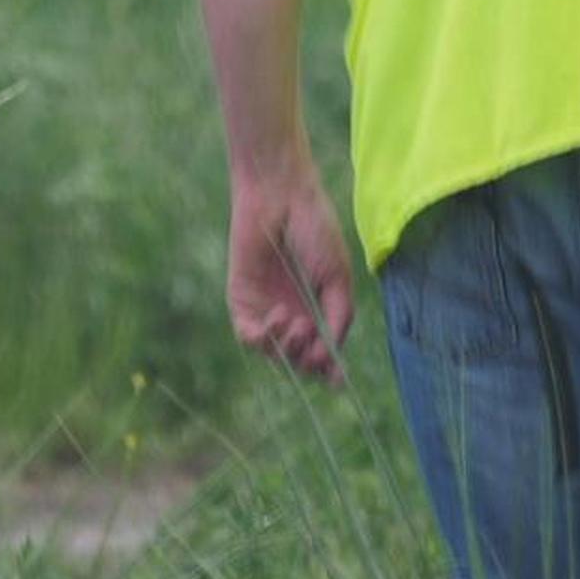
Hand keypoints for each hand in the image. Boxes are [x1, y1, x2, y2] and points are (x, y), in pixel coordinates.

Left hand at [225, 169, 356, 384]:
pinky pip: (247, 337)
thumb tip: (333, 356)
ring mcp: (265, 309)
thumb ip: (338, 316)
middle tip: (315, 346)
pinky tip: (277, 319)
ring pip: (274, 354)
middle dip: (309, 361)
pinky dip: (262, 339)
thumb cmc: (315, 229)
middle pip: (298, 360)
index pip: (322, 351)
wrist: (281, 197)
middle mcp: (293, 313)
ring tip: (297, 323)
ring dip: (288, 349)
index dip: (329, 370)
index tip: (338, 380)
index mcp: (318, 308)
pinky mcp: (241, 301)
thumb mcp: (337, 277)